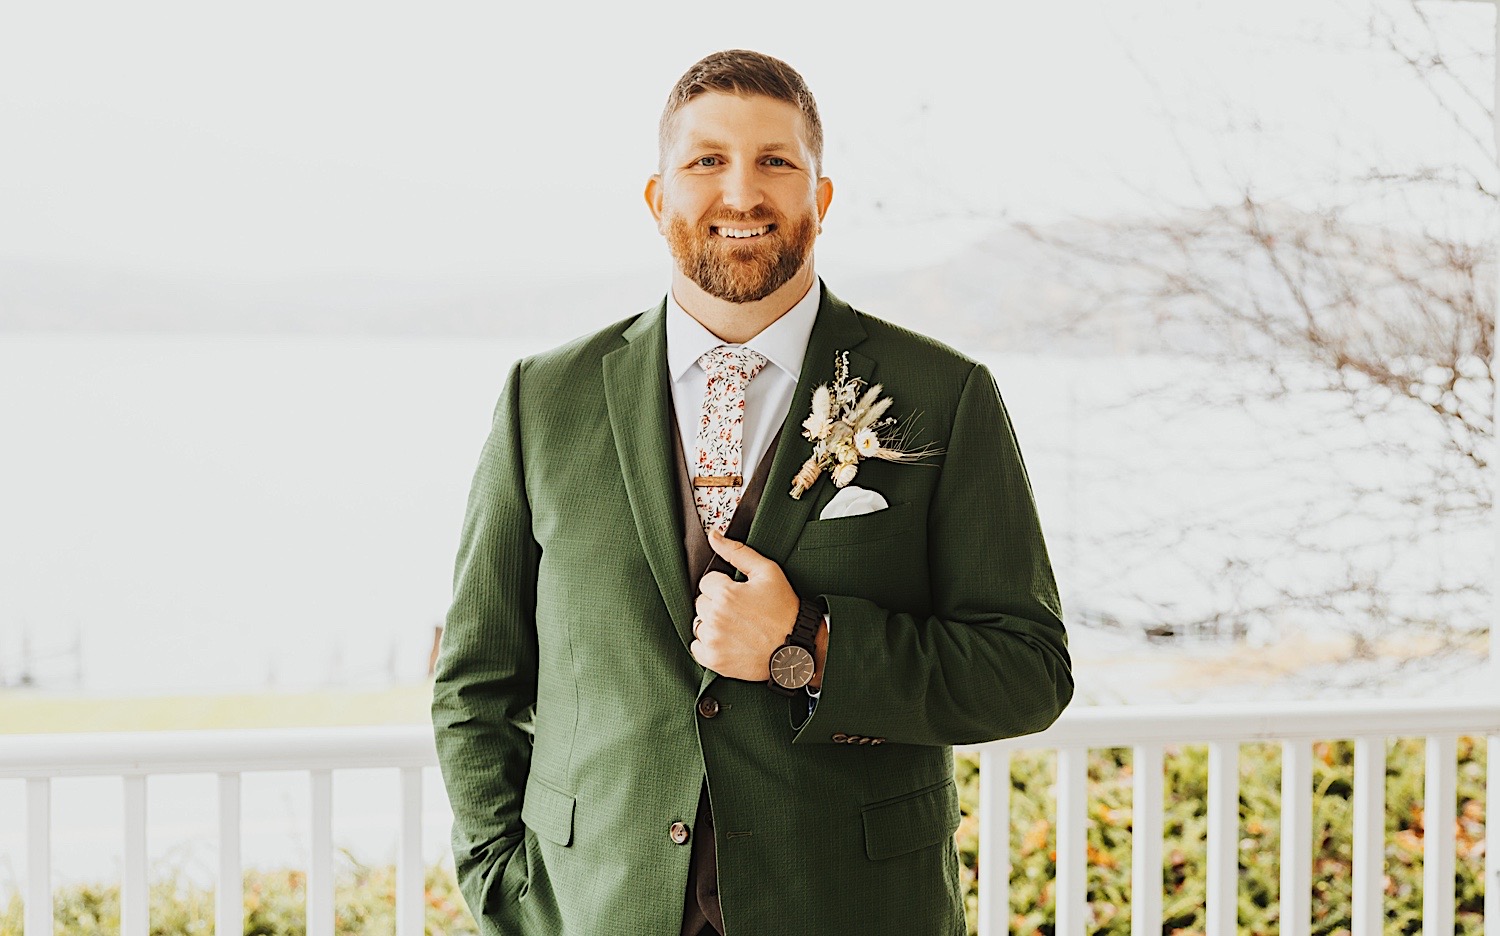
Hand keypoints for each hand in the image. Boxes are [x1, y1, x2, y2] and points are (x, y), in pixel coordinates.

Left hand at [691, 528, 801, 680]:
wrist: (796, 647)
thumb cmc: (784, 610)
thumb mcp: (767, 572)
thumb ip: (737, 551)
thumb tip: (714, 536)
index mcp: (726, 593)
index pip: (707, 582)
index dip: (724, 586)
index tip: (739, 594)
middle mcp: (716, 617)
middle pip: (701, 602)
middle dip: (717, 604)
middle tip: (740, 611)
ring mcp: (714, 640)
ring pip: (698, 624)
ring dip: (712, 623)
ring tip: (736, 626)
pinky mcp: (714, 660)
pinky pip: (696, 647)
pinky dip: (708, 644)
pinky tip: (728, 640)